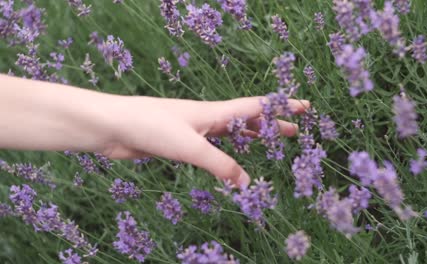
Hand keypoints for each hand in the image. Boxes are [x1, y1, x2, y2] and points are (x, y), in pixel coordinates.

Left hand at [100, 96, 309, 186]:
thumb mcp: (190, 146)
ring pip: (230, 132)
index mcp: (214, 112)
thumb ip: (220, 164)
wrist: (114, 126)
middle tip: (293, 132)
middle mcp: (208, 118)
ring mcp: (194, 130)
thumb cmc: (151, 126)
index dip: (281, 106)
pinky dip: (227, 152)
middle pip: (247, 119)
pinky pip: (212, 147)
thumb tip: (247, 183)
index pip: (256, 106)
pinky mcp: (181, 143)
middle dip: (271, 124)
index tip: (305, 106)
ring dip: (251, 136)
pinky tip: (229, 158)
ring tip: (268, 141)